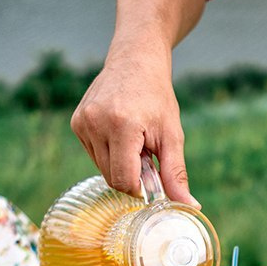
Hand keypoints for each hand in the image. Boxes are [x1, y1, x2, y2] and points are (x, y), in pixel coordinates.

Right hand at [71, 53, 198, 207]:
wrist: (135, 59)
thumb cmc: (157, 96)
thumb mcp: (172, 135)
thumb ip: (175, 173)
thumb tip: (190, 206)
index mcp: (123, 126)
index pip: (124, 181)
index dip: (139, 187)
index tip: (151, 176)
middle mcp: (97, 124)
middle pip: (111, 177)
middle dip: (130, 174)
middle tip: (145, 153)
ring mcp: (83, 122)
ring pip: (100, 168)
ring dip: (118, 163)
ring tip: (132, 140)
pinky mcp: (76, 122)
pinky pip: (92, 153)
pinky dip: (107, 152)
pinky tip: (118, 132)